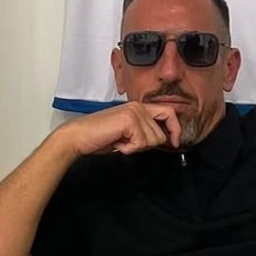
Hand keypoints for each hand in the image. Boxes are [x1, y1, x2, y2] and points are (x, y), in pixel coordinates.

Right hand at [54, 102, 181, 155]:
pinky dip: (129, 149)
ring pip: (152, 140)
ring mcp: (134, 112)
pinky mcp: (129, 120)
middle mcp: (138, 106)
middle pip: (161, 133)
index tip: (175, 141)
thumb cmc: (99, 136)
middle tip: (129, 143)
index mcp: (139, 106)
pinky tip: (117, 142)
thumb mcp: (127, 132)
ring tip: (120, 141)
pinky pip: (141, 143)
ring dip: (136, 147)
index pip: (168, 113)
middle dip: (147, 145)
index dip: (175, 129)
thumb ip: (144, 131)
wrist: (79, 136)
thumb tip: (163, 138)